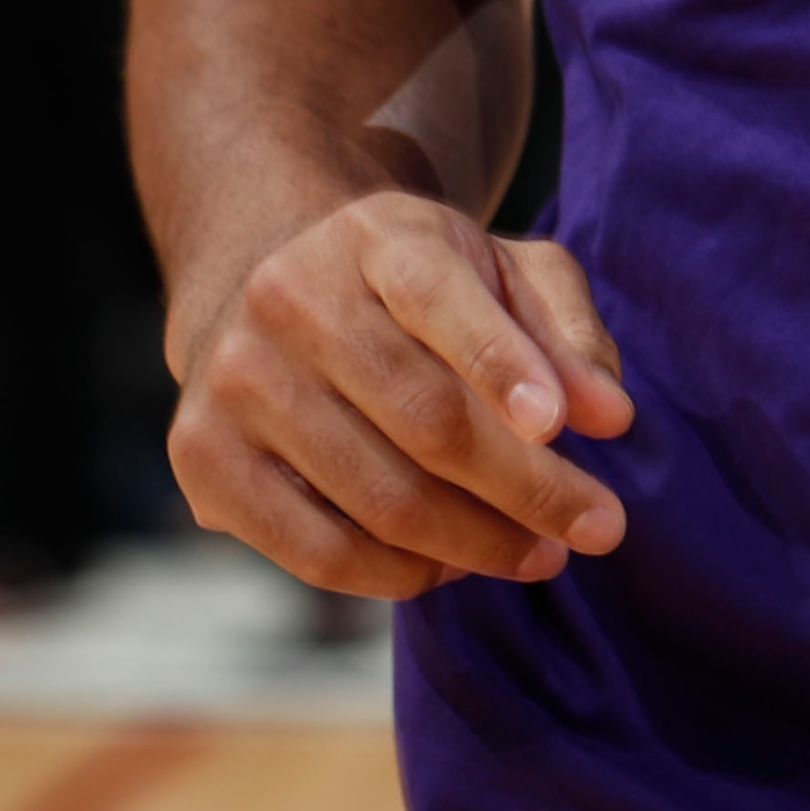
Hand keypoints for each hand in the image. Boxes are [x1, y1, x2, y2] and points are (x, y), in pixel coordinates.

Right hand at [168, 186, 634, 600]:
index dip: (505, 364)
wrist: (264, 287)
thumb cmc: (415, 290)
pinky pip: (317, 553)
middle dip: (526, 488)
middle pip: (425, 418)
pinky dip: (400, 575)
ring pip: (379, 498)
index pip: (439, 298)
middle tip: (598, 528)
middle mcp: (290, 298)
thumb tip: (608, 415)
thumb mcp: (499, 270)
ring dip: (477, 544)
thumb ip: (563, 328)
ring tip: (539, 553)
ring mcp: (236, 380)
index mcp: (375, 235)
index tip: (568, 429)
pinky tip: (450, 566)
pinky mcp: (201, 457)